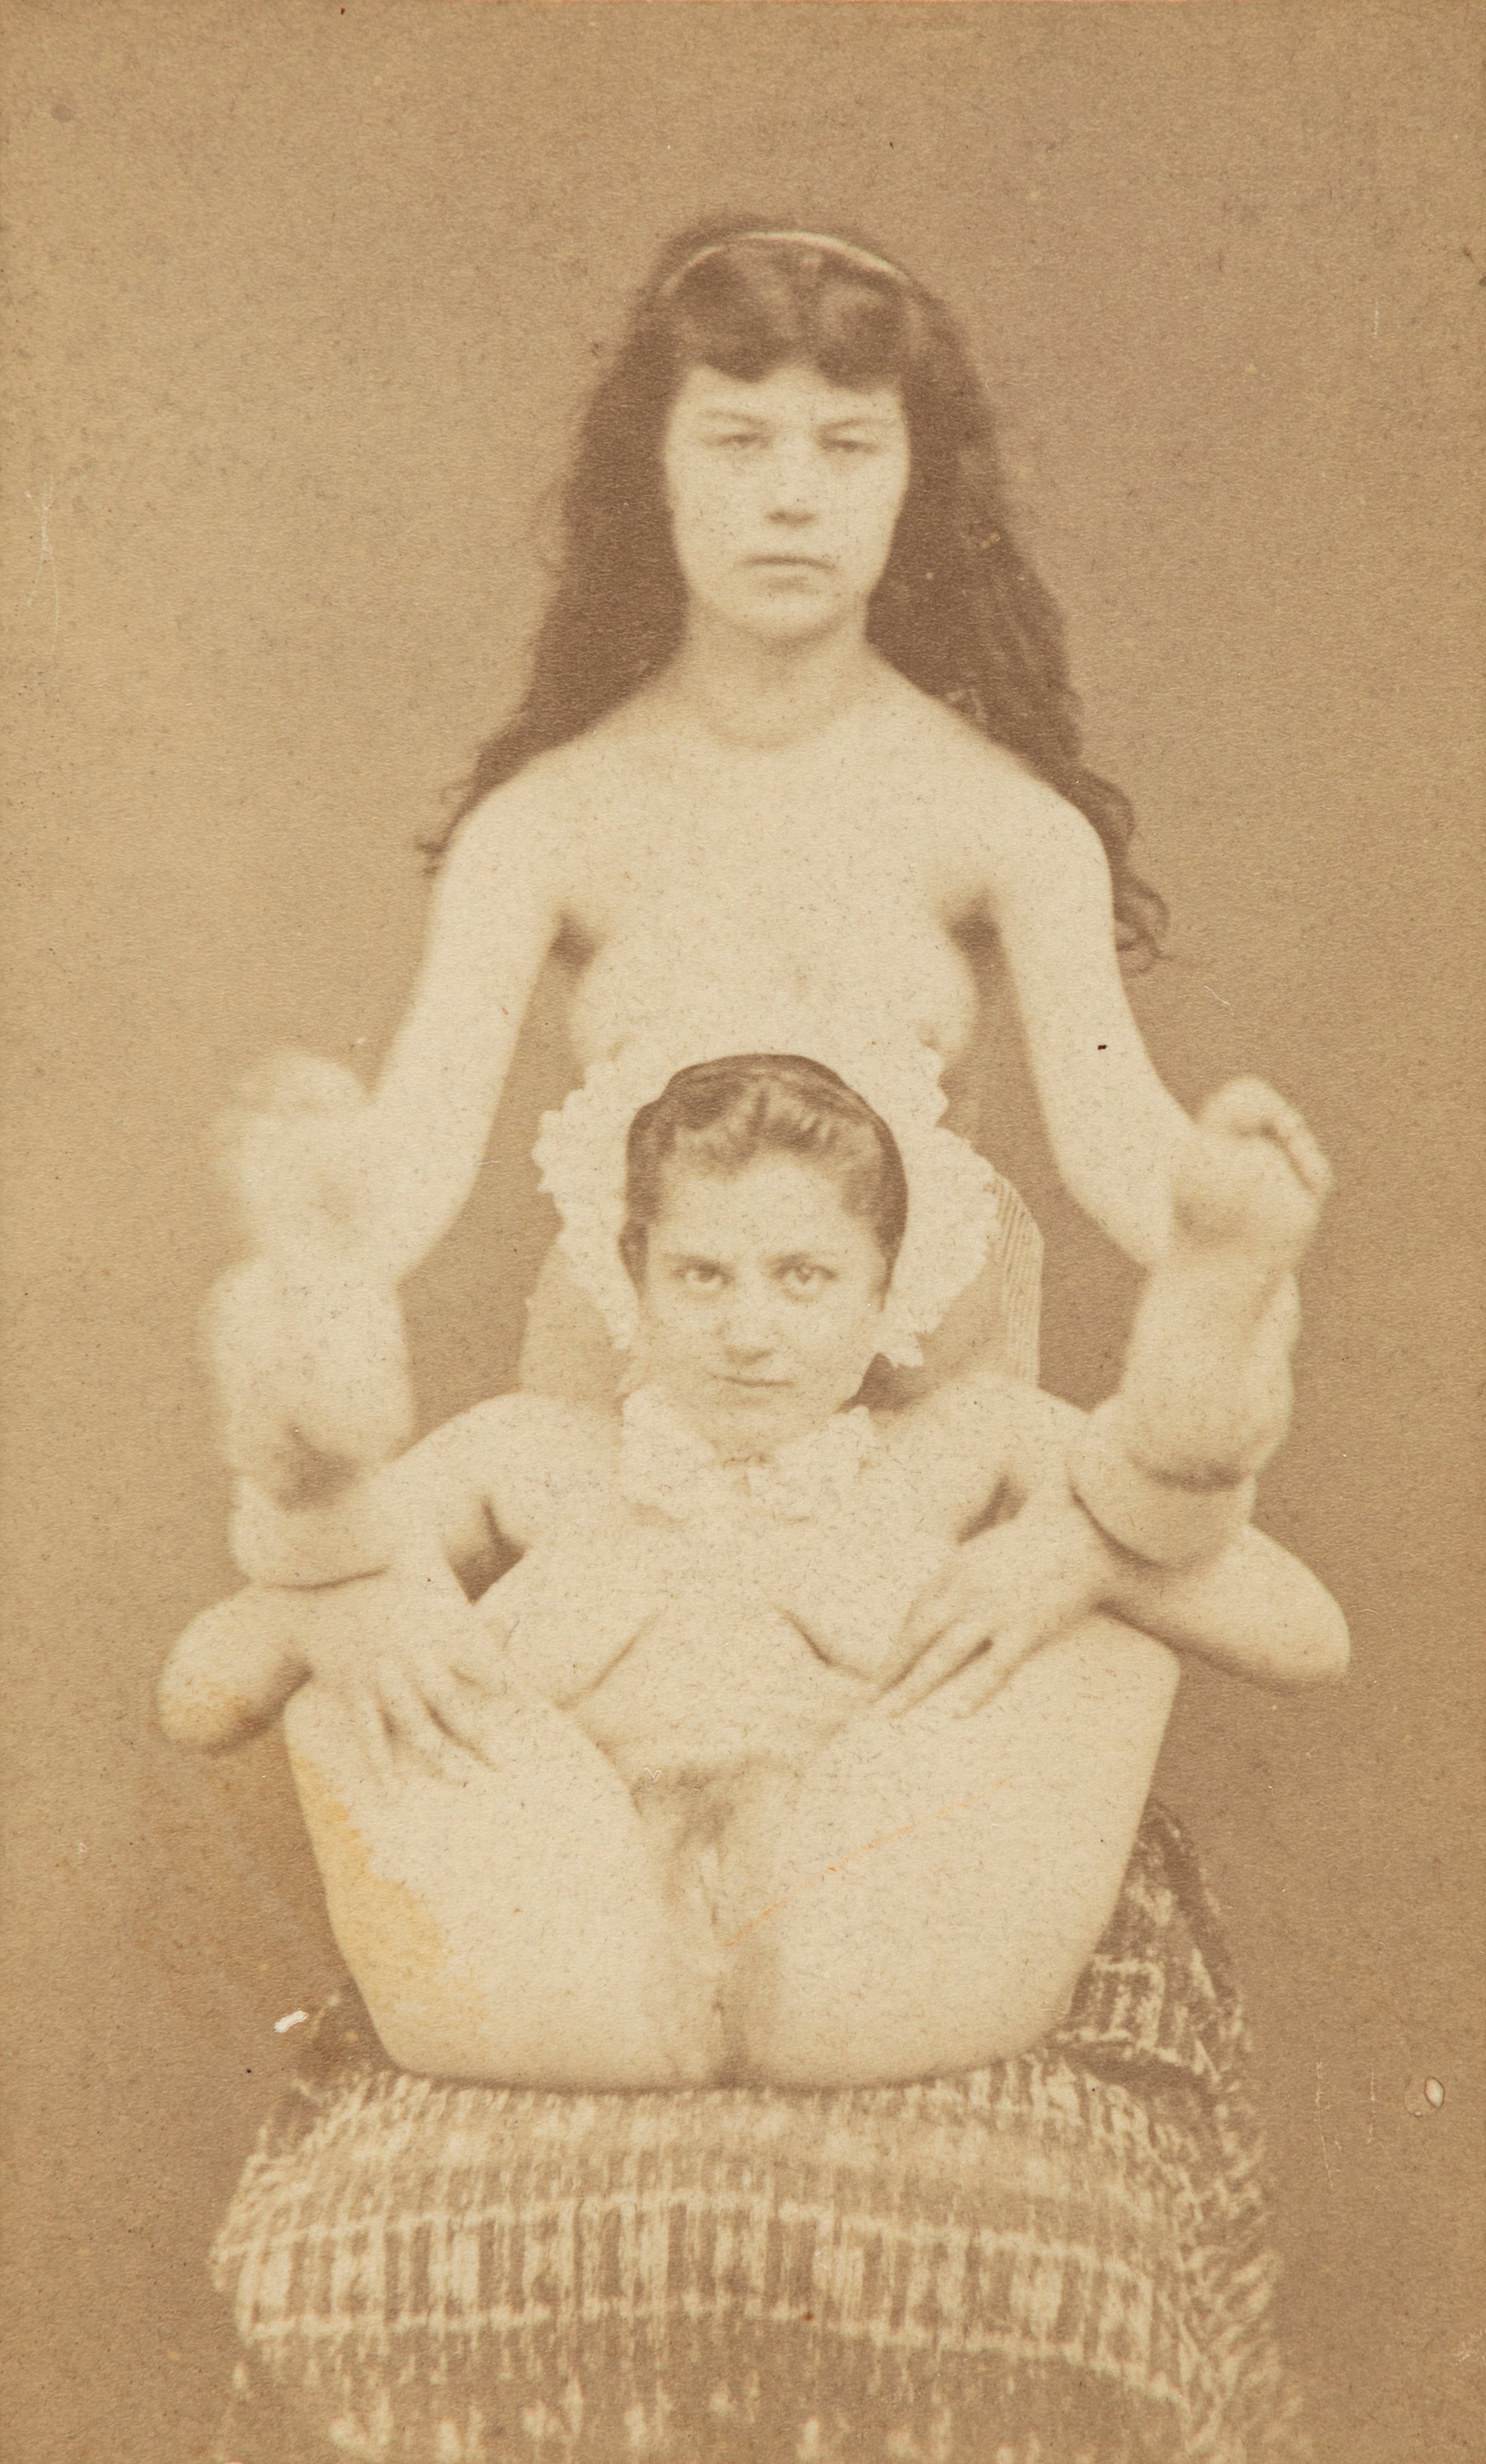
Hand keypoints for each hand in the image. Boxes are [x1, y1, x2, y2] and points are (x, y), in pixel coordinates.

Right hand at [279, 1566, 521, 1785]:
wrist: (328, 1581)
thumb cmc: (396, 1586)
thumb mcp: (438, 1590)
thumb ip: (473, 1618)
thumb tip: (515, 1623)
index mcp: (440, 1629)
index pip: (484, 1661)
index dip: (508, 1684)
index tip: (533, 1709)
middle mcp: (414, 1654)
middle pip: (452, 1702)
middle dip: (479, 1734)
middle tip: (504, 1764)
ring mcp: (383, 1675)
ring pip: (415, 1724)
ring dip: (439, 1755)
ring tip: (462, 1780)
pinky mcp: (354, 1689)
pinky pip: (369, 1735)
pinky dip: (382, 1767)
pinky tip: (394, 1795)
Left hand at [877, 1487, 1117, 1718]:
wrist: (1085, 1536)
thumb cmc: (1037, 1544)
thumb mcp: (986, 1552)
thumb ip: (962, 1578)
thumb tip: (942, 1610)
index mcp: (955, 1569)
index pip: (915, 1614)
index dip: (897, 1647)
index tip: (882, 1674)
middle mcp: (966, 1590)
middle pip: (916, 1638)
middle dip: (888, 1672)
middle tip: (866, 1704)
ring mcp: (994, 1610)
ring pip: (942, 1657)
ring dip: (912, 1689)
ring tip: (891, 1715)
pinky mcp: (1026, 1628)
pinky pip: (995, 1667)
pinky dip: (975, 1693)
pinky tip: (957, 1715)